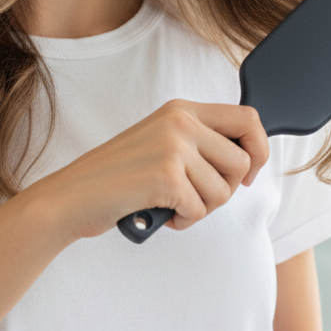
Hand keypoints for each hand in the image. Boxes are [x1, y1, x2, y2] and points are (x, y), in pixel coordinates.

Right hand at [33, 99, 269, 241]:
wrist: (71, 197)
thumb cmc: (117, 178)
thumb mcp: (161, 142)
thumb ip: (199, 142)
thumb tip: (248, 156)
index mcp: (182, 110)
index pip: (248, 118)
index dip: (258, 149)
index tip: (245, 174)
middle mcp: (181, 121)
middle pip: (242, 161)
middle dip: (225, 190)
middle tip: (194, 196)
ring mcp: (173, 146)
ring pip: (223, 191)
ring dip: (200, 209)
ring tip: (170, 203)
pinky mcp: (166, 176)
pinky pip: (199, 210)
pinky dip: (181, 220)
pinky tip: (158, 212)